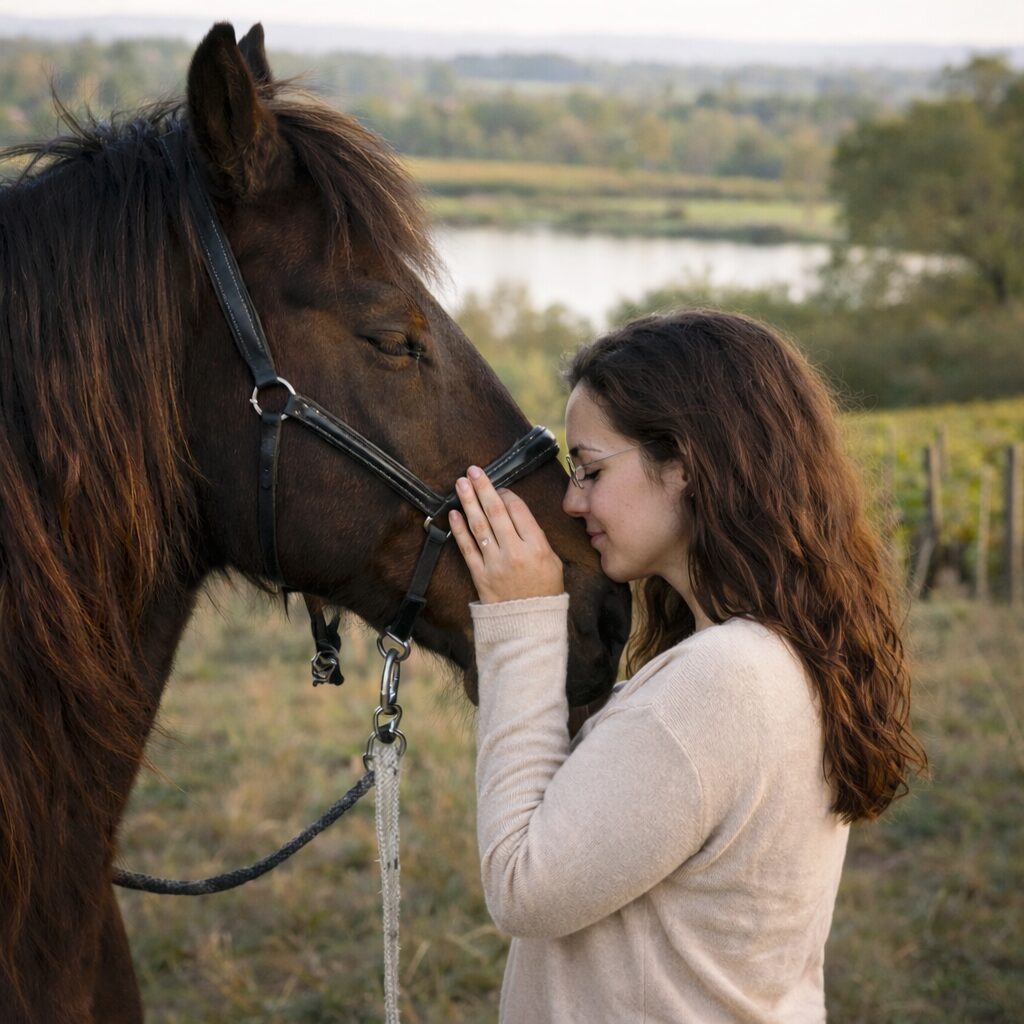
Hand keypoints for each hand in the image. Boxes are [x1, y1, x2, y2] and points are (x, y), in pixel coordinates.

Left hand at [449, 465, 563, 602]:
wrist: (528, 624)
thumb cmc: (543, 591)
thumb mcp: (553, 561)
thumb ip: (536, 537)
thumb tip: (516, 513)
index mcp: (536, 547)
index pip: (518, 511)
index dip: (507, 495)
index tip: (500, 487)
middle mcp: (514, 552)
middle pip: (496, 513)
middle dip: (484, 488)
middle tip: (474, 471)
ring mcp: (494, 564)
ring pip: (479, 526)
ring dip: (468, 502)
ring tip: (461, 484)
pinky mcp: (479, 575)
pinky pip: (467, 548)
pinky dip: (459, 530)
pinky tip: (454, 513)